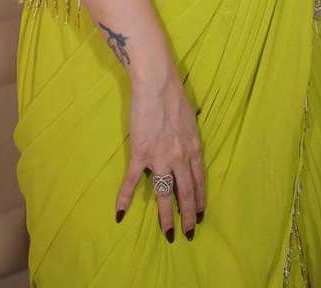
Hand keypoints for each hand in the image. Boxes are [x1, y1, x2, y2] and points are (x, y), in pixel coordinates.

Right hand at [115, 71, 205, 241]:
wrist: (157, 85)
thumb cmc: (175, 96)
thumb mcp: (191, 120)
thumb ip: (190, 138)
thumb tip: (188, 147)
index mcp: (194, 148)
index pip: (199, 181)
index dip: (200, 200)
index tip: (200, 214)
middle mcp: (180, 158)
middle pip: (186, 193)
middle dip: (188, 216)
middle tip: (189, 233)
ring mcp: (160, 158)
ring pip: (164, 194)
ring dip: (166, 216)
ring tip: (168, 234)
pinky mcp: (140, 154)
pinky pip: (132, 181)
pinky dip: (125, 198)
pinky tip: (120, 214)